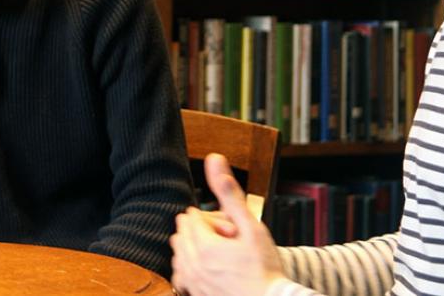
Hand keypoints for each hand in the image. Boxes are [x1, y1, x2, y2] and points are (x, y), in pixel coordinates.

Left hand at [170, 154, 284, 295]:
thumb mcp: (252, 227)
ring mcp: (193, 283)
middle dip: (197, 230)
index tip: (228, 226)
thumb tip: (214, 159)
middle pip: (181, 235)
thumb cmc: (266, 268)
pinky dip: (185, 269)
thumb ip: (230, 194)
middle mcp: (193, 266)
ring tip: (212, 249)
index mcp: (204, 246)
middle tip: (221, 236)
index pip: (191, 218)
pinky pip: (179, 278)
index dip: (209, 218)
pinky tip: (201, 268)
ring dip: (190, 248)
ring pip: (178, 256)